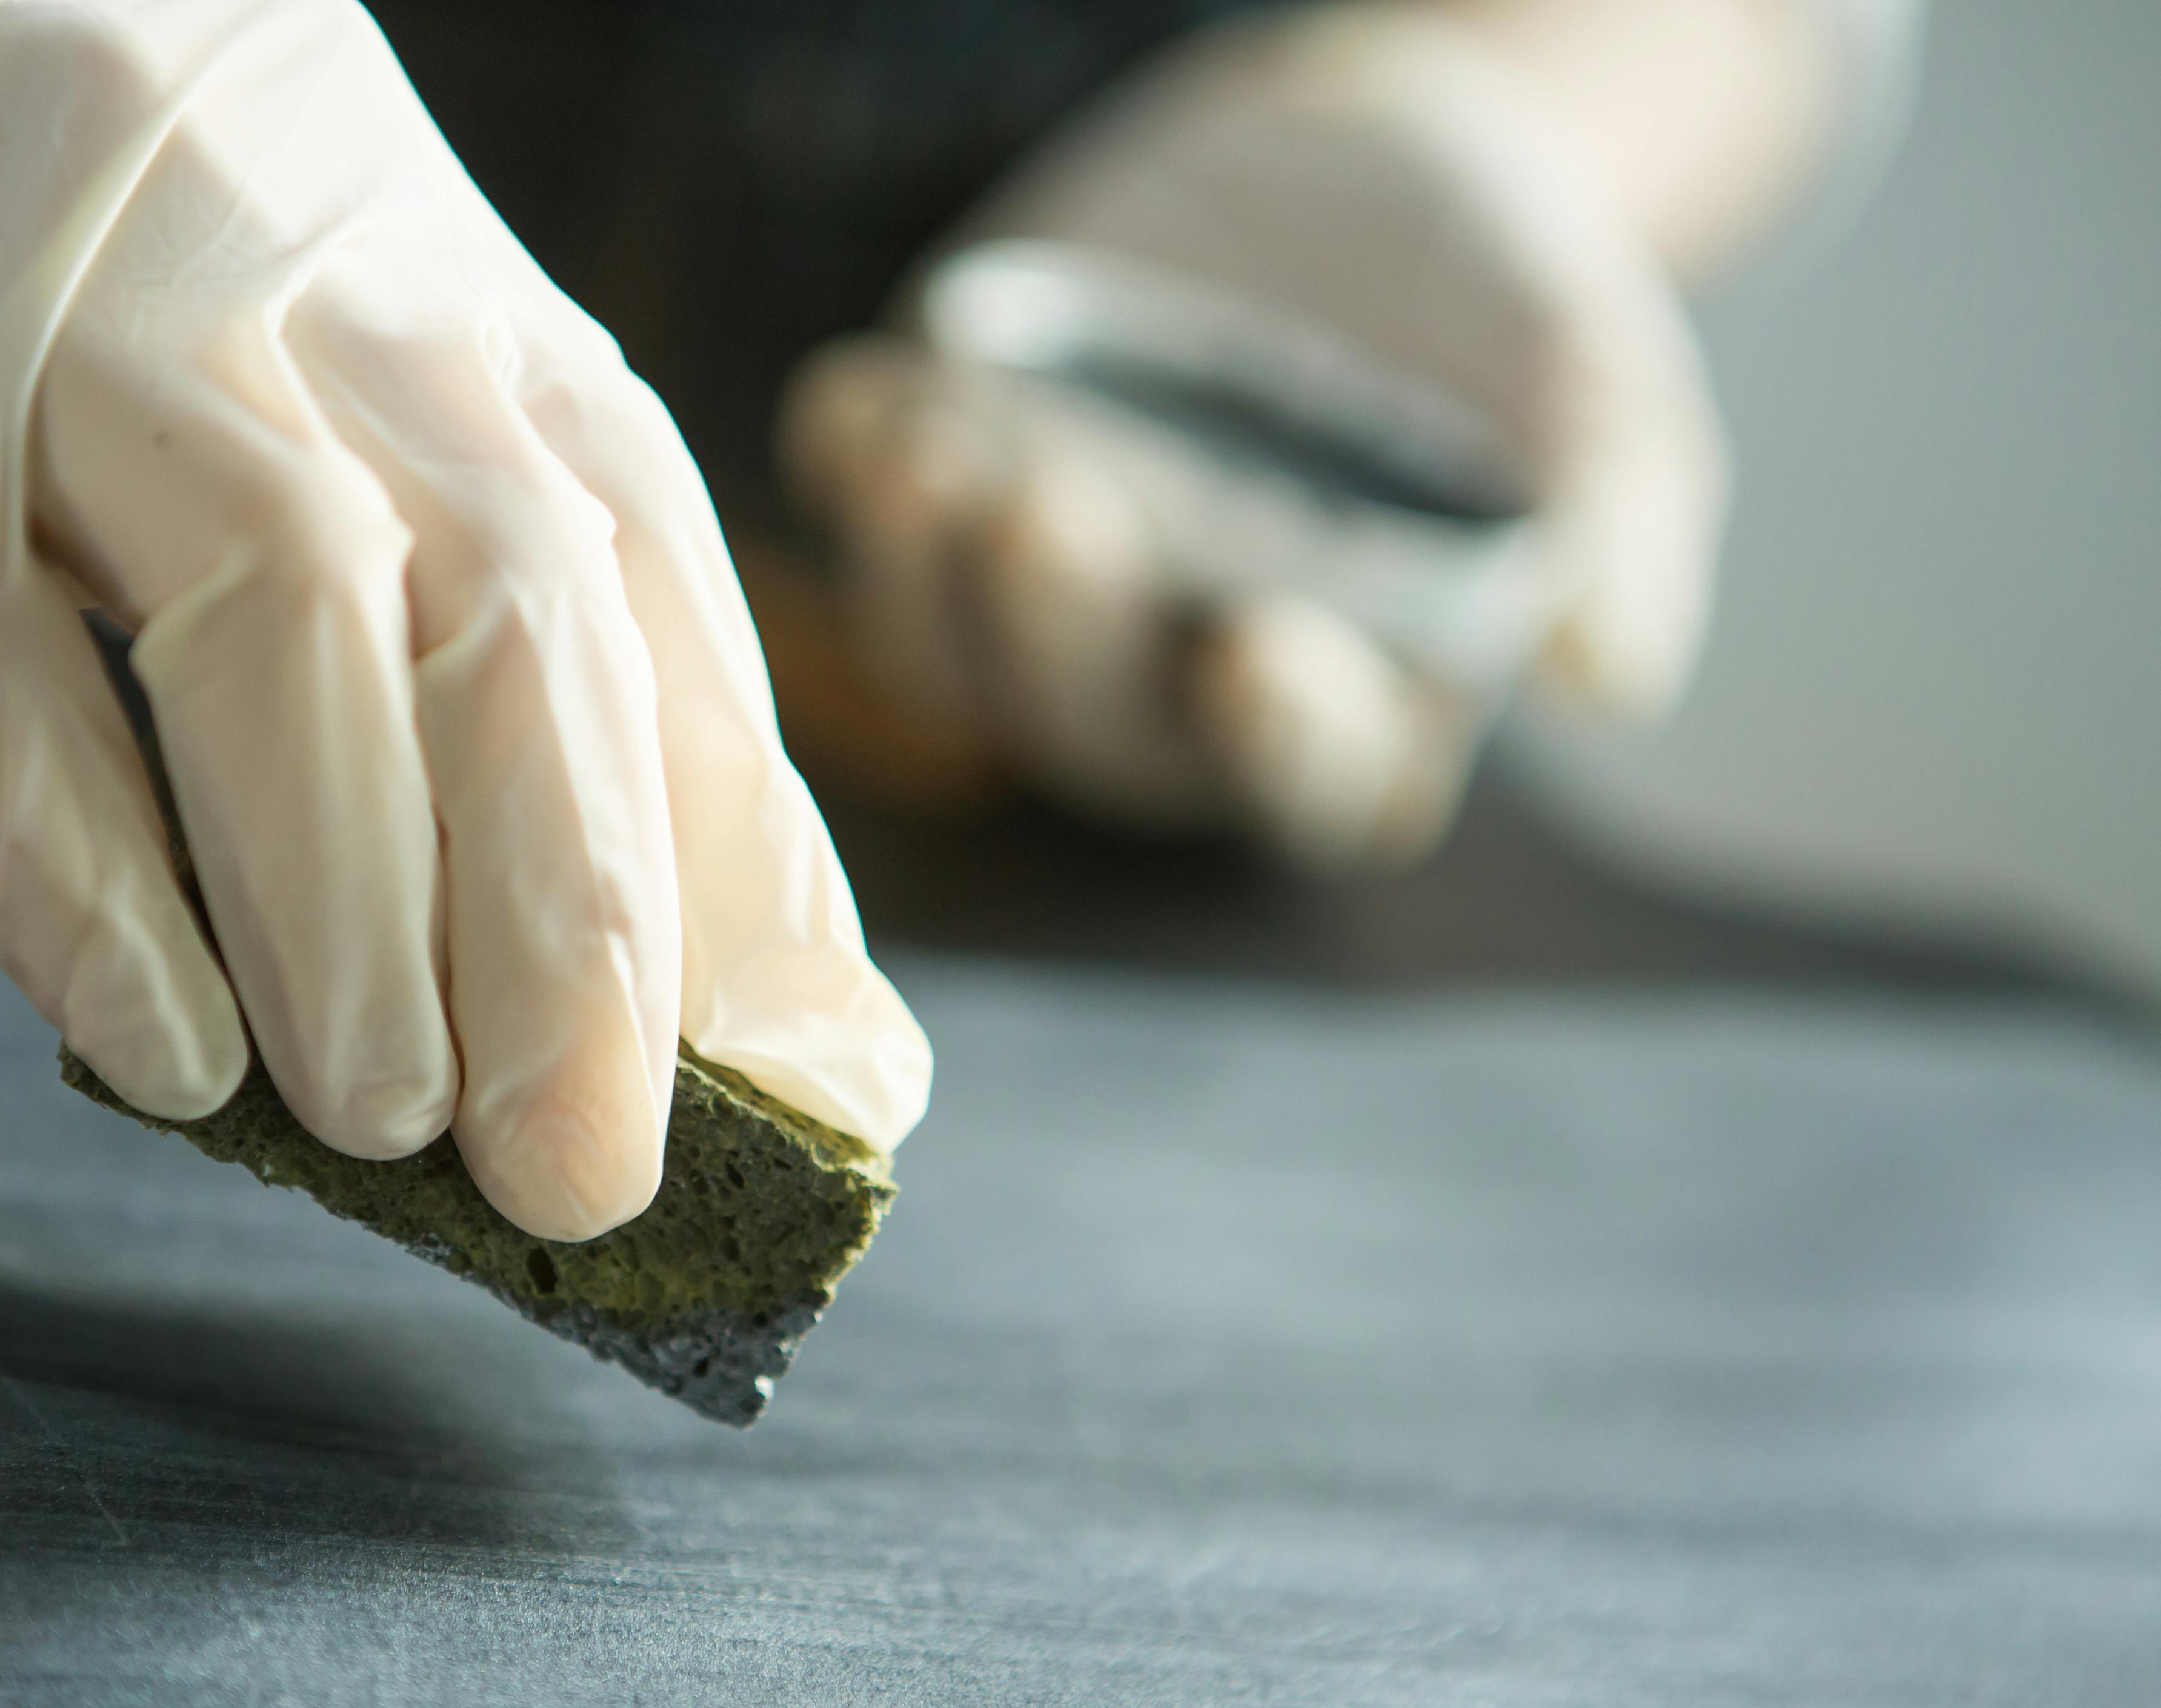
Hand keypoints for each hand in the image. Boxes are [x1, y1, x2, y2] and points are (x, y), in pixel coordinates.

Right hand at [0, 0, 929, 1237]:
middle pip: (517, 609)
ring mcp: (39, 330)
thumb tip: (550, 937)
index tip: (813, 1080)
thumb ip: (385, 594)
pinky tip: (165, 1058)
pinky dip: (95, 888)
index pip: (641, 586)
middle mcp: (270, 271)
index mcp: (398, 269)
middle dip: (597, 928)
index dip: (741, 849)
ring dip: (373, 918)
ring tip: (399, 1135)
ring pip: (293, 619)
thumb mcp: (226, 356)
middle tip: (601, 1174)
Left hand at [779, 2, 1731, 868]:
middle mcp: (1171, 685)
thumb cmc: (1502, 314)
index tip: (1263, 647)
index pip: (1310, 781)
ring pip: (954, 652)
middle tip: (1056, 516)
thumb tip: (1610, 675)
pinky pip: (869, 516)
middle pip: (1097, 729)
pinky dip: (852, 466)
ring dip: (925, 575)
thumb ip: (1616, 529)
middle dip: (1063, 637)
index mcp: (1346, 707)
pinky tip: (862, 399)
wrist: (1364, 164)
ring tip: (935, 460)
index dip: (1281, 739)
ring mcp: (1042, 596)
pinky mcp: (954, 481)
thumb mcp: (1602, 400)